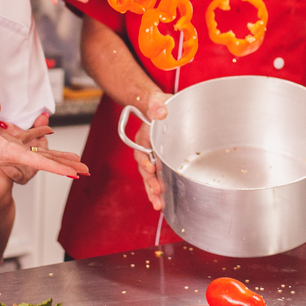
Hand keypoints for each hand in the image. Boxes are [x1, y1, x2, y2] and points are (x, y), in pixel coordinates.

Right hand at [0, 98, 86, 179]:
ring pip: (44, 158)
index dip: (58, 167)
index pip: (40, 161)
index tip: (74, 173)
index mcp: (12, 153)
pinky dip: (46, 147)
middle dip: (67, 167)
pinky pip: (35, 150)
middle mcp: (17, 156)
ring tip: (79, 164)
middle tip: (87, 172)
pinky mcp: (12, 150)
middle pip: (47, 163)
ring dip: (61, 160)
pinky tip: (51, 134)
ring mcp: (16, 154)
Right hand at [132, 91, 170, 210]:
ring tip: (159, 204)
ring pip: (150, 177)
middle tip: (157, 192)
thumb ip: (156, 105)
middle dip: (149, 182)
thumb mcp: (158, 101)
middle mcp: (146, 149)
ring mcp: (152, 157)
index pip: (141, 151)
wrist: (161, 107)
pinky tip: (163, 202)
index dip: (144, 161)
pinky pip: (157, 178)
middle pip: (144, 169)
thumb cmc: (159, 104)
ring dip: (153, 191)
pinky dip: (159, 190)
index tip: (150, 168)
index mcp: (144, 136)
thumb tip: (161, 112)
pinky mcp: (160, 162)